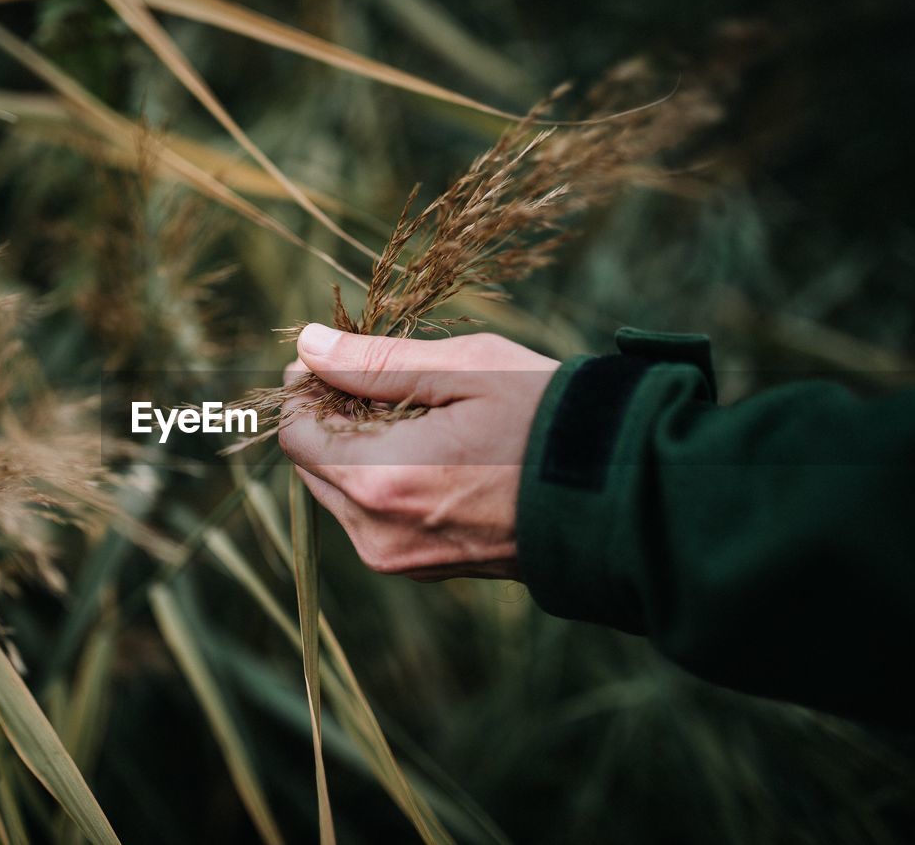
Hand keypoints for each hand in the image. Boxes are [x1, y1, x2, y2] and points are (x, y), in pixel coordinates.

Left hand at [279, 324, 558, 581]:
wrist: (618, 494)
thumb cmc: (546, 418)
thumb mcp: (464, 369)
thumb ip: (375, 362)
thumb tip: (306, 347)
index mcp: (382, 480)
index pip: (297, 434)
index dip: (307, 391)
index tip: (337, 361)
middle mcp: (377, 532)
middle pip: (313, 465)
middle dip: (333, 419)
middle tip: (386, 383)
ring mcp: (398, 558)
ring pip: (340, 492)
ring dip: (358, 450)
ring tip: (421, 417)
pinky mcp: (420, 568)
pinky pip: (372, 517)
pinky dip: (384, 480)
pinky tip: (435, 452)